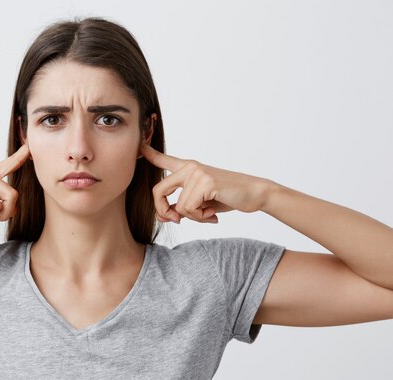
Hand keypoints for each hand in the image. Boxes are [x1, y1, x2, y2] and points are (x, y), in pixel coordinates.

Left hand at [139, 142, 271, 223]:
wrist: (254, 193)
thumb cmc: (227, 197)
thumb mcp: (199, 203)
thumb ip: (180, 207)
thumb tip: (163, 217)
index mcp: (188, 168)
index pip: (164, 160)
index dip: (149, 153)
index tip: (138, 144)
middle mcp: (189, 167)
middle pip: (158, 191)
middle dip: (163, 211)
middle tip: (176, 221)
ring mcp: (197, 173)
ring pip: (178, 207)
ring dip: (193, 217)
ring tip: (209, 213)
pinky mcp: (205, 182)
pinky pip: (189, 209)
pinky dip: (201, 217)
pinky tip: (214, 212)